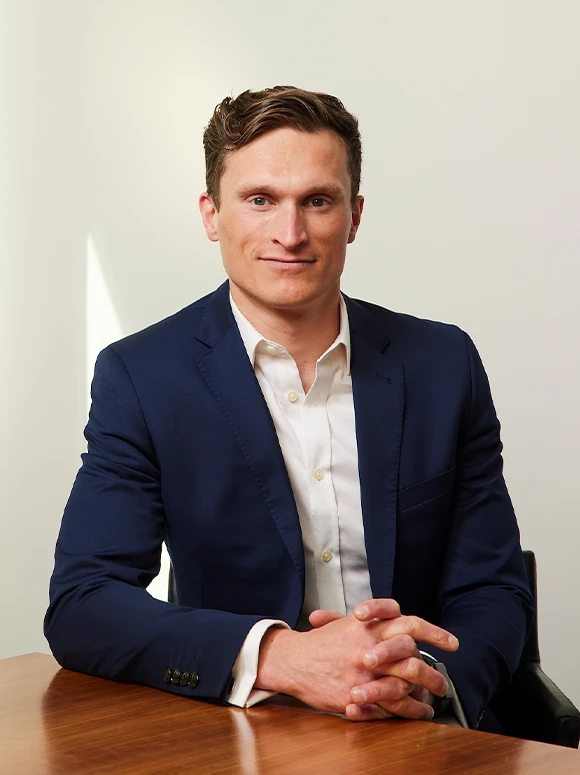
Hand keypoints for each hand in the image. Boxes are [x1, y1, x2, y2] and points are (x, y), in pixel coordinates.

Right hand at [256, 599, 457, 719]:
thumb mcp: (347, 623)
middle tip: (444, 682)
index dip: (435, 632)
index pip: (410, 622)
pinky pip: (390, 703)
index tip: (452, 643)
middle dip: (432, 671)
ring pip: (405, 680)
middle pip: (412, 654)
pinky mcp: (356, 692)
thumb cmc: (320, 642)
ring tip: (436, 698)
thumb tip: (397, 620)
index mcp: (370, 626)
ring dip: (426, 690)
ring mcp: (364, 670)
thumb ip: (373, 623)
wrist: (293, 660)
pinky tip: (420, 712)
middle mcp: (370, 645)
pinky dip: (409, 709)